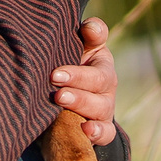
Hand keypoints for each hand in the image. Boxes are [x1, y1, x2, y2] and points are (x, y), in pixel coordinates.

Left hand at [51, 17, 118, 144]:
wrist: (60, 112)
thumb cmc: (62, 74)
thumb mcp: (65, 52)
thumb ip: (77, 38)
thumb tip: (90, 27)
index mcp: (97, 56)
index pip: (99, 38)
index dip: (93, 34)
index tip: (83, 32)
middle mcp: (105, 82)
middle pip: (99, 78)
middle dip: (76, 77)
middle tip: (54, 77)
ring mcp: (105, 107)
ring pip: (100, 106)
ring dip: (80, 102)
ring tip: (60, 98)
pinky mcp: (101, 129)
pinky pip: (106, 133)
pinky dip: (97, 132)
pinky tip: (85, 129)